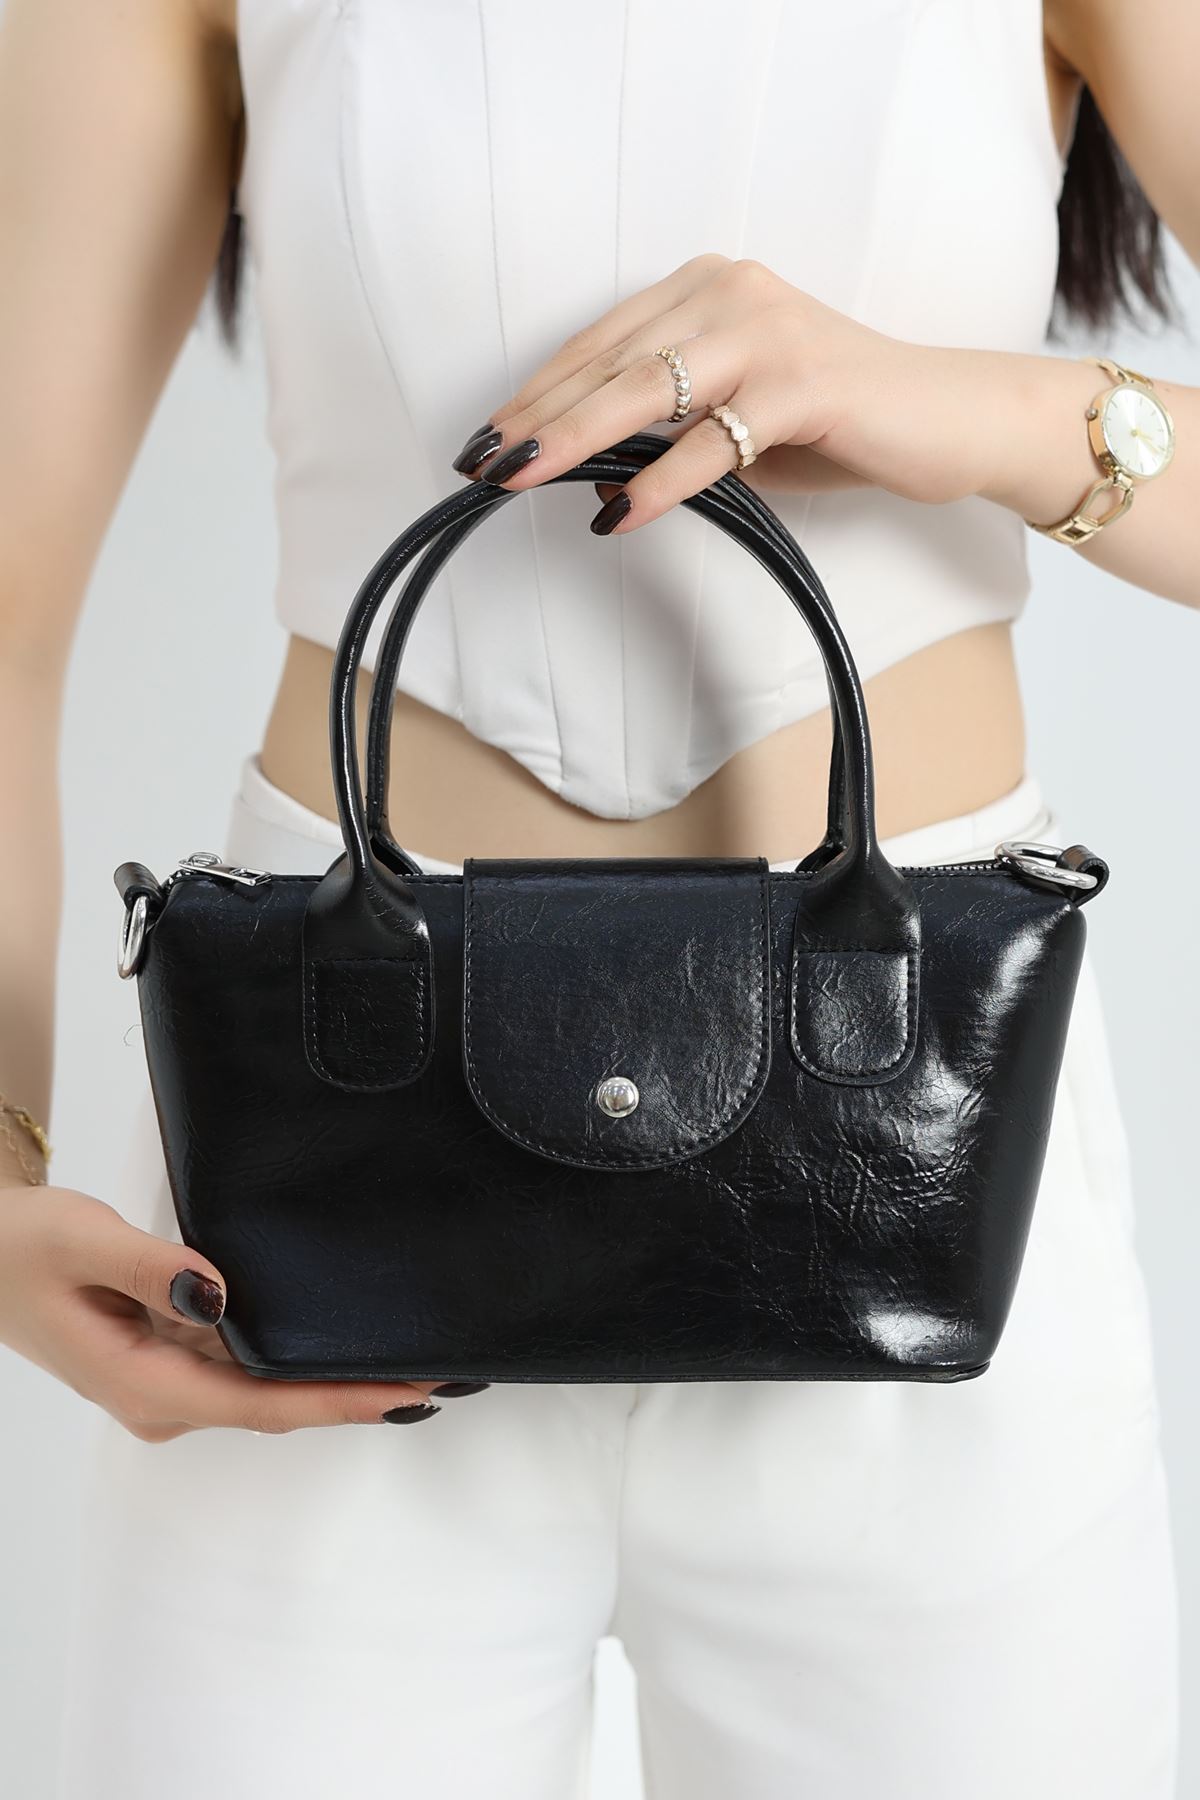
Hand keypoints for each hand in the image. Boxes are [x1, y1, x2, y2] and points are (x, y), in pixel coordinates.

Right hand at [0, 1185, 478, 1436]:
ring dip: (332, 1371)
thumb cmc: (16, 1248)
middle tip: (442, 1370)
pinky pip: (244, 1357)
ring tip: (412, 1351)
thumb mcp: (81, 1241)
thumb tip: (220, 1291)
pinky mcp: (170, 1353)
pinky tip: (341, 1330)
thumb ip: (153, 1266)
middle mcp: (162, 1396)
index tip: (408, 1393)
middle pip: (276, 1401)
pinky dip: (294, 1348)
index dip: (340, 1401)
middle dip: (357, 1390)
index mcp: (143, 1384)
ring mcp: (167, 1378)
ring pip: (265, 1382)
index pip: (262, 1404)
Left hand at [449, 251, 1061, 532]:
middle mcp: (729, 292)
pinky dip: (660, 480)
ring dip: (572, 438)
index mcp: (706, 288)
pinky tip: (616, 515)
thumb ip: (669, 429)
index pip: (600, 342)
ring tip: (518, 478)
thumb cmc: (840, 421)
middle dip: (536, 417)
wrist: (947, 418)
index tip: (487, 437)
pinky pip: (712, 439)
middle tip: (479, 462)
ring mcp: (766, 332)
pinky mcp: (803, 384)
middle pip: (608, 361)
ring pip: (645, 389)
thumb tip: (591, 472)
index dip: (538, 392)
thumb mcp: (739, 420)